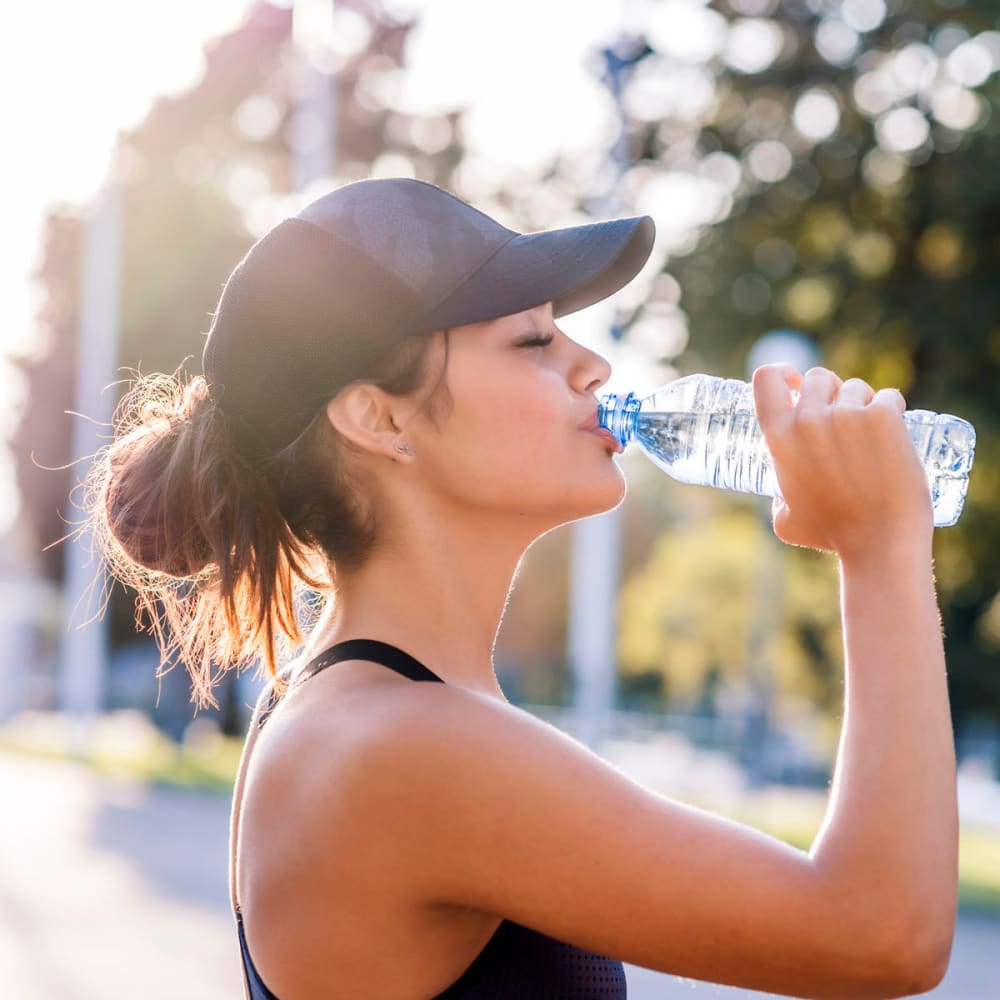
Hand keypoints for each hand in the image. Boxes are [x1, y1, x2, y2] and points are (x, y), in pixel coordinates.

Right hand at [752, 364, 932, 559]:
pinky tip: (895, 433)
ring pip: (855, 387)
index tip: (794, 382)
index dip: (781, 373)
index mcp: (779, 438)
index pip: (766, 378)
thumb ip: (779, 497)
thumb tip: (783, 495)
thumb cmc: (832, 535)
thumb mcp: (785, 519)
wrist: (879, 542)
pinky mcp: (884, 416)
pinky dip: (893, 410)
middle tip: (844, 418)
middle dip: (830, 392)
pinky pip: (888, 396)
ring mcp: (847, 415)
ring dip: (863, 403)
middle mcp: (809, 419)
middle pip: (817, 377)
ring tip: (871, 437)